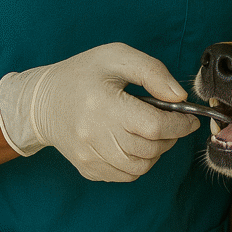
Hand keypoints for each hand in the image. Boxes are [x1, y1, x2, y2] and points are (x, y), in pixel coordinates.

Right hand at [0, 43, 198, 180]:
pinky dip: (138, 162)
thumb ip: (152, 72)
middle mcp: (95, 135)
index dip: (180, 124)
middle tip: (169, 121)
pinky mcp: (88, 169)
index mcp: (104, 104)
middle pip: (151, 148)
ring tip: (149, 131)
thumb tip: (179, 97)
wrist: (42, 101)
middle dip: (170, 136)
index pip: (154, 126)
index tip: (189, 118)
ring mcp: (90, 156)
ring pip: (141, 166)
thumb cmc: (83, 74)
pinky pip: (126, 175)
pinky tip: (132, 142)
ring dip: (155, 151)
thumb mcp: (116, 56)